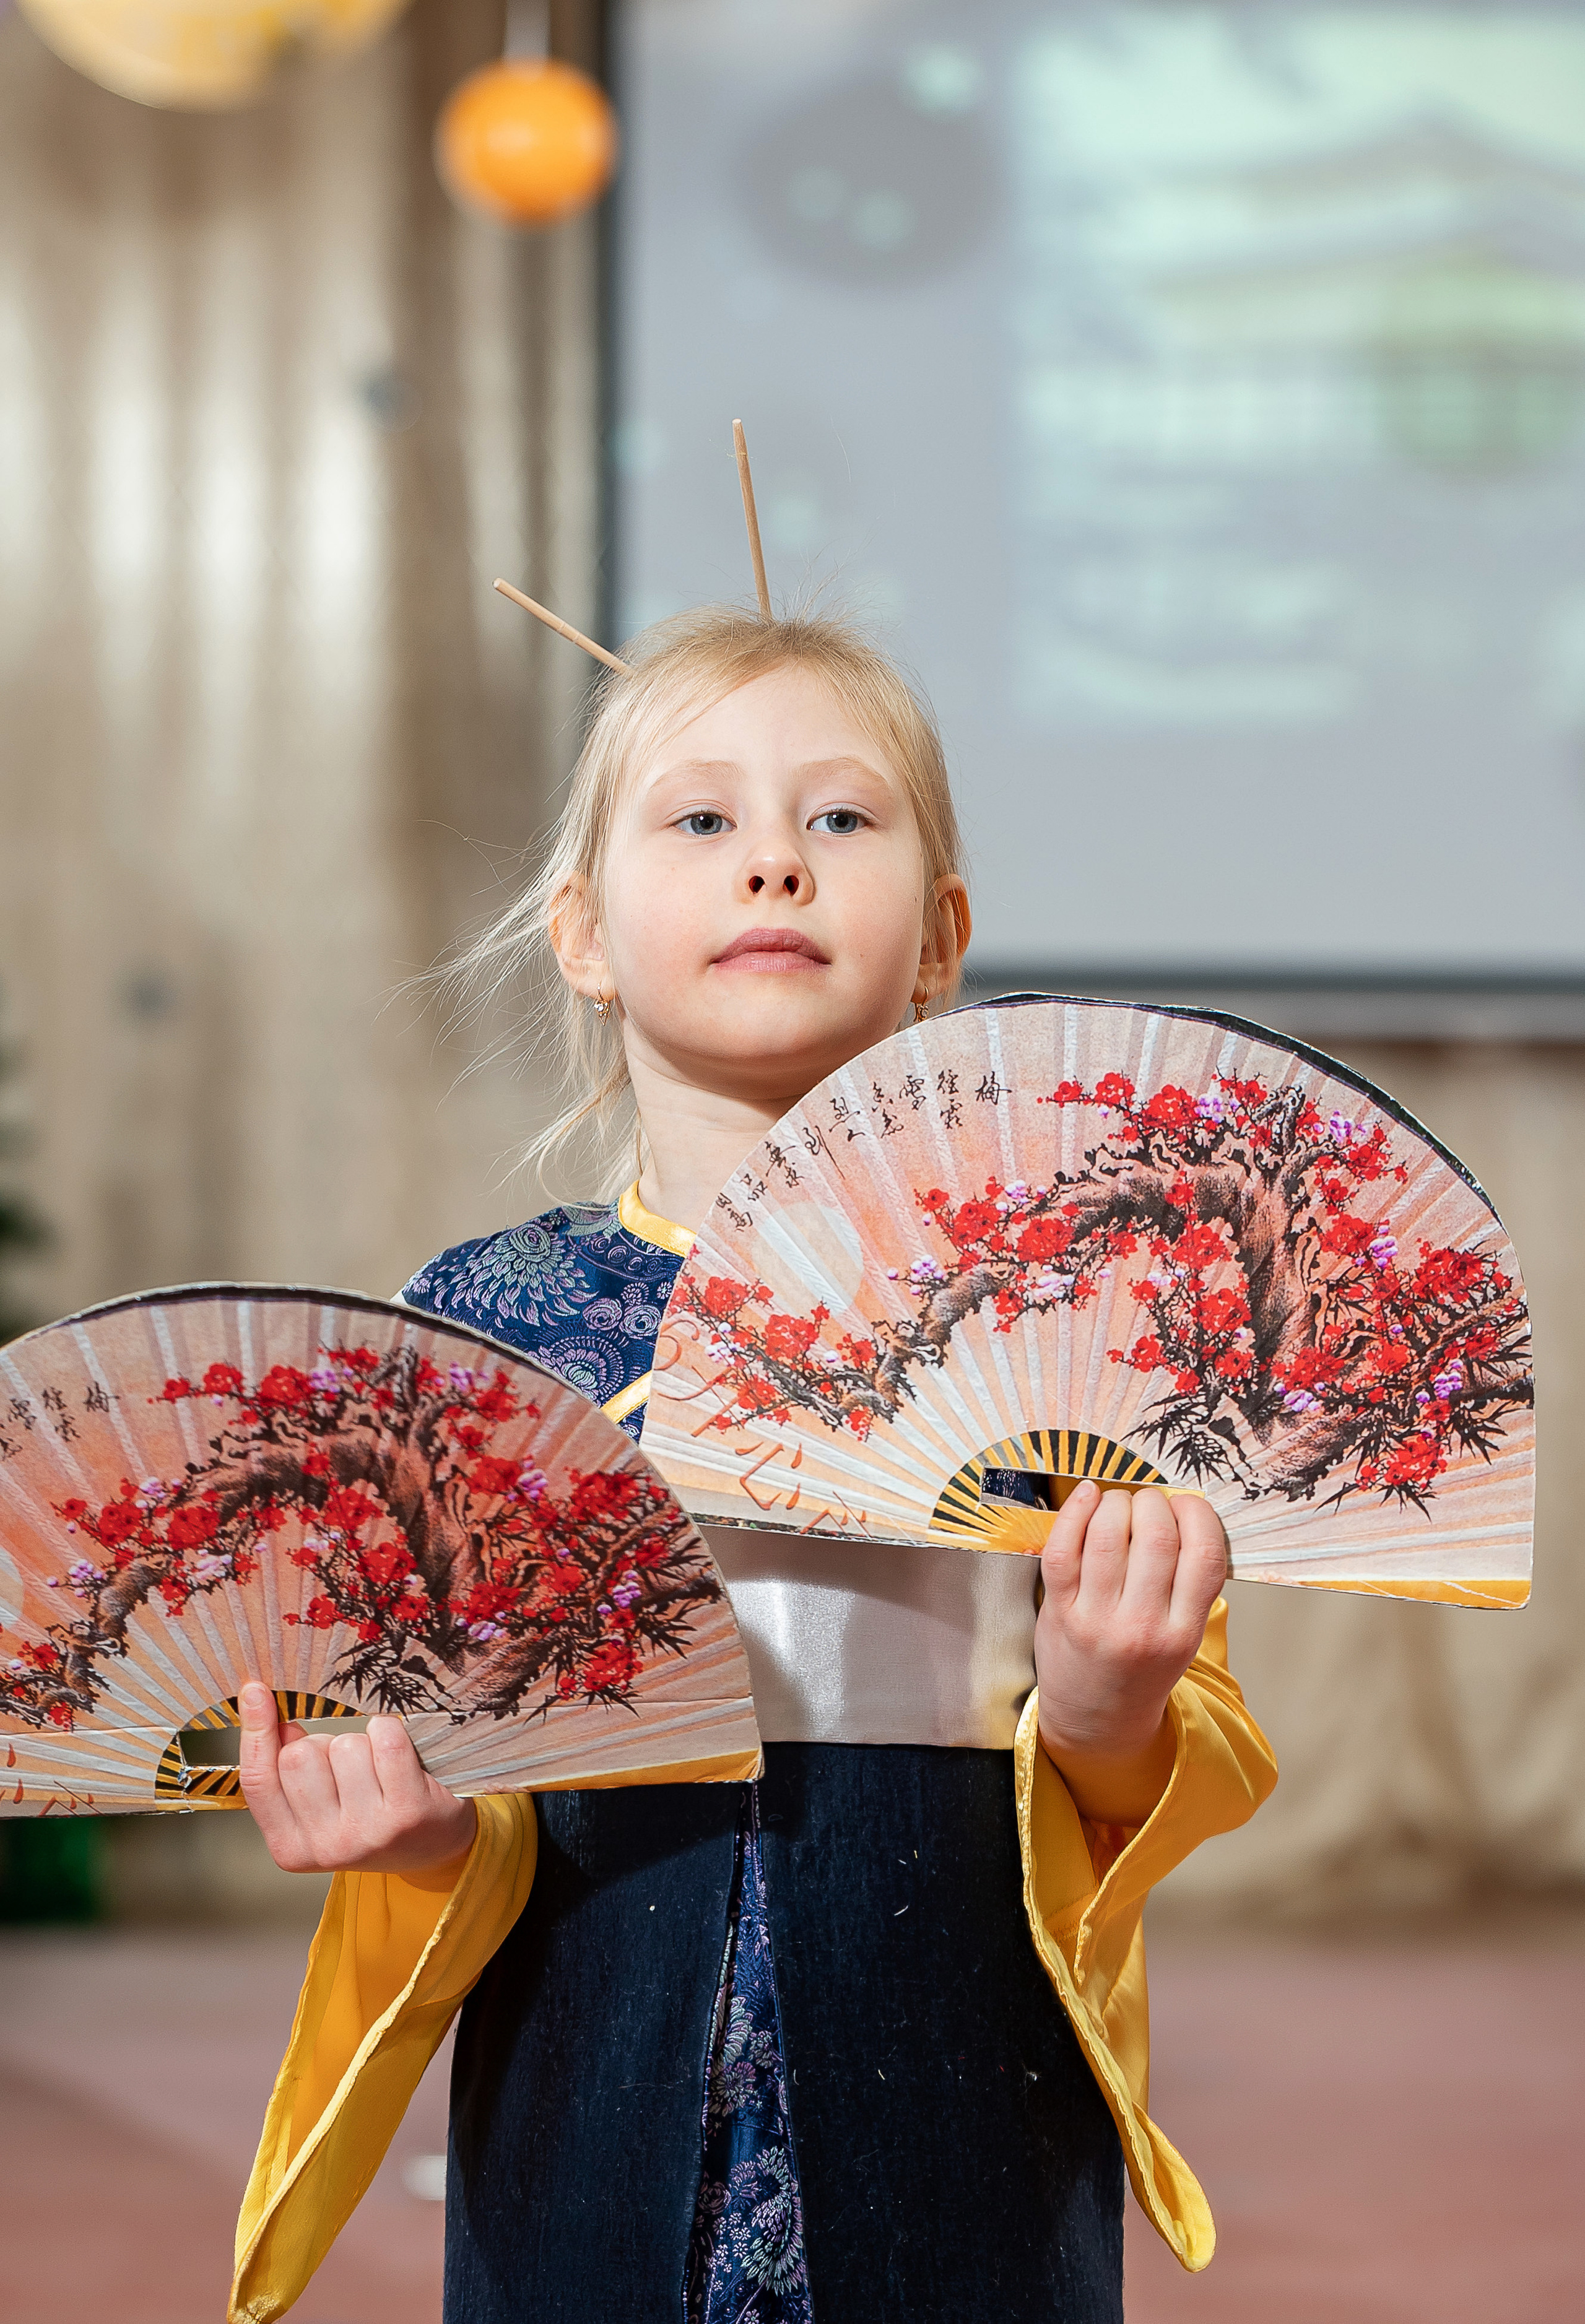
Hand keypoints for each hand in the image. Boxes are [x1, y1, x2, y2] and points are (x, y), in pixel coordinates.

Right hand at [237, 1682, 477, 1877]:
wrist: (434, 1847)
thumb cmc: (370, 1819)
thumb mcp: (318, 1808)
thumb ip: (285, 1773)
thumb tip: (270, 1716)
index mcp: (291, 1848)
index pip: (257, 1781)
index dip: (254, 1732)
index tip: (255, 1691)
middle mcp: (327, 1847)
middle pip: (300, 1756)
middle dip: (323, 1745)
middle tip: (349, 1768)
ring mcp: (368, 1831)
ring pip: (344, 1745)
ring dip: (362, 1744)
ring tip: (379, 1771)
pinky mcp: (407, 1812)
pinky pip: (385, 1740)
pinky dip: (390, 1732)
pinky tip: (400, 1755)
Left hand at [1034, 1482, 1227, 1824]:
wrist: (1095, 1720)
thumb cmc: (1140, 1668)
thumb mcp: (1183, 1638)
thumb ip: (1189, 1586)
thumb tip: (1186, 1513)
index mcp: (1184, 1633)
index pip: (1205, 1556)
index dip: (1199, 1515)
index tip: (1187, 1505)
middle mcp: (1142, 1627)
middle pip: (1156, 1536)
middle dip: (1153, 1503)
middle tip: (1148, 1504)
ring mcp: (1097, 1619)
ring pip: (1109, 1534)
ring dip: (1116, 1502)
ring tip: (1118, 1504)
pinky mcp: (1059, 1611)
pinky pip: (1064, 1549)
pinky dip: (1074, 1512)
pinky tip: (1087, 1495)